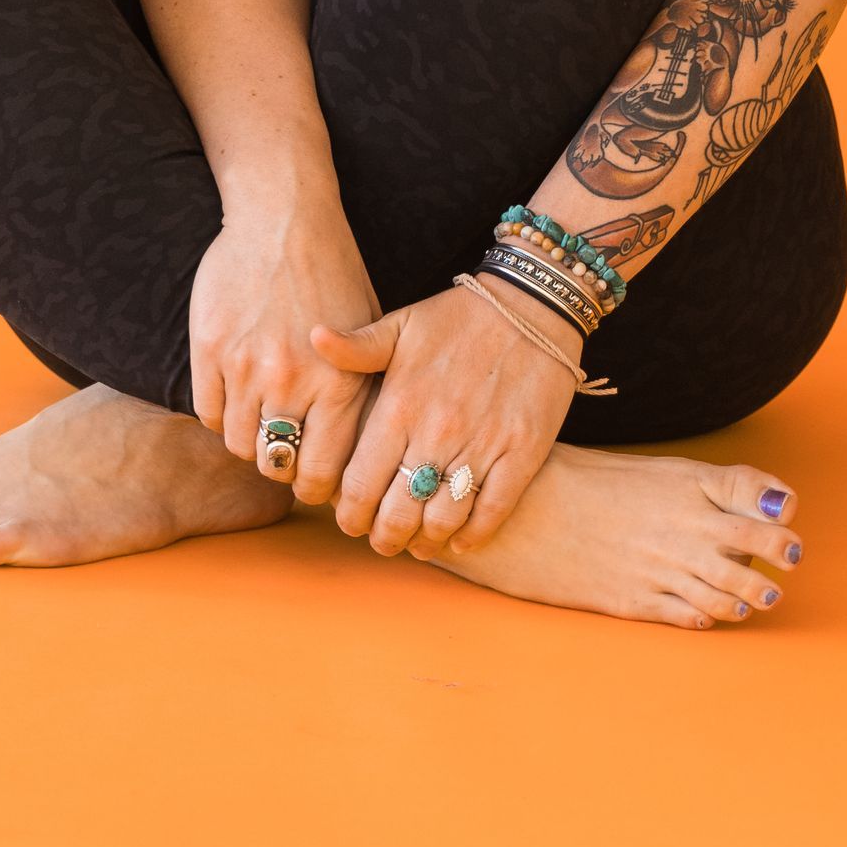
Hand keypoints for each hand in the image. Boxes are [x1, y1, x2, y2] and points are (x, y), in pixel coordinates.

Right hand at [188, 182, 382, 506]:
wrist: (284, 217)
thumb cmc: (334, 274)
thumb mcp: (369, 332)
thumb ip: (363, 392)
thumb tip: (363, 455)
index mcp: (340, 382)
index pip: (321, 474)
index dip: (315, 487)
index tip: (312, 481)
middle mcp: (292, 381)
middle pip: (276, 465)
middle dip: (282, 467)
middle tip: (286, 452)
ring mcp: (247, 367)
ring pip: (239, 444)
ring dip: (250, 439)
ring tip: (263, 417)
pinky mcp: (210, 350)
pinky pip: (208, 412)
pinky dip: (221, 412)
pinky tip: (237, 393)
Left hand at [312, 278, 581, 558]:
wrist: (534, 303)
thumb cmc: (461, 315)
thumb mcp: (404, 324)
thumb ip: (357, 346)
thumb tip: (312, 338)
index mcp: (401, 405)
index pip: (360, 485)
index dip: (349, 514)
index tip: (349, 519)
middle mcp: (437, 432)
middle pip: (397, 514)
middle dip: (384, 537)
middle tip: (382, 539)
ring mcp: (482, 445)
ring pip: (442, 520)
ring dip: (425, 541)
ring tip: (417, 542)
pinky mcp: (522, 453)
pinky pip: (492, 512)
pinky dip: (472, 535)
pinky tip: (459, 536)